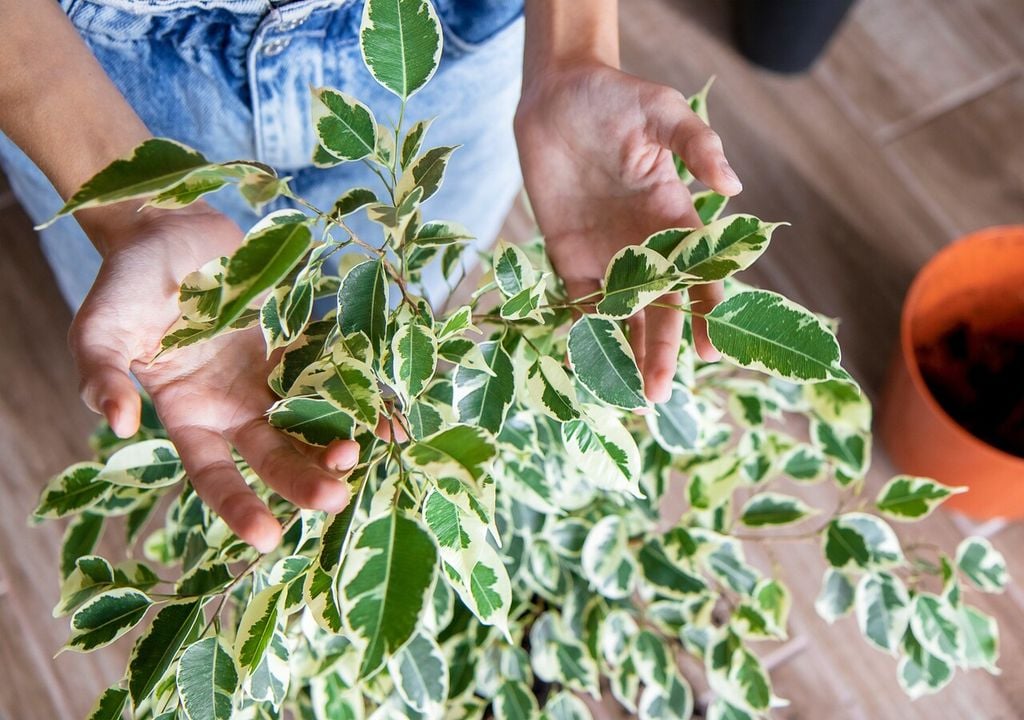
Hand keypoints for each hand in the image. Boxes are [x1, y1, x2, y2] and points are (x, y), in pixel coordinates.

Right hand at [70, 204, 358, 551]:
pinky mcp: (297, 342)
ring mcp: (270, 376)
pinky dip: (360, 394)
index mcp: (189, 415)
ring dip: (338, 441)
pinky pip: (332, 374)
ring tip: (363, 454)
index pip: (214, 474)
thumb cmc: (125, 283)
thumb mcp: (99, 329)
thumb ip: (101, 374)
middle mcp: (235, 406)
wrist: (166, 228)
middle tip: (335, 496)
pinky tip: (390, 414)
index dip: (238, 505)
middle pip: (274, 454)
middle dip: (303, 479)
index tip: (266, 538)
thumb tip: (114, 422)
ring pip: (310, 420)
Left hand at [515, 63, 742, 402]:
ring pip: (622, 313)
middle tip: (658, 393)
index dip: (706, 311)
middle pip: (659, 308)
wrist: (558, 95)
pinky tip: (587, 365)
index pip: (699, 273)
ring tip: (627, 394)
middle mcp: (644, 245)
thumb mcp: (663, 112)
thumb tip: (733, 186)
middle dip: (660, 349)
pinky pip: (579, 300)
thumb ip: (698, 146)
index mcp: (675, 218)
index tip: (708, 347)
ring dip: (625, 352)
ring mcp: (606, 253)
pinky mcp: (568, 254)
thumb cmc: (617, 99)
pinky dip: (583, 331)